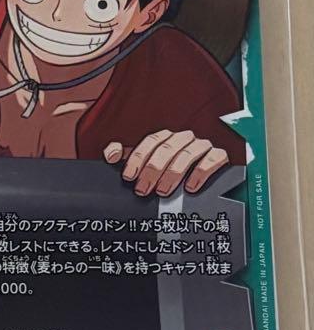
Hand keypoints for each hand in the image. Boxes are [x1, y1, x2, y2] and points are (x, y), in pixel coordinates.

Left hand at [103, 130, 229, 196]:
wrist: (201, 176)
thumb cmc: (169, 168)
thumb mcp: (145, 162)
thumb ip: (126, 156)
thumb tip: (110, 154)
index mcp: (165, 138)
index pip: (150, 142)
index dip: (138, 158)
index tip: (129, 176)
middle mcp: (183, 138)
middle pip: (166, 149)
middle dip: (152, 171)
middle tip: (143, 189)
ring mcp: (201, 145)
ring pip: (187, 155)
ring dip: (173, 174)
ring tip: (162, 191)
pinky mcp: (218, 155)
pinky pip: (212, 159)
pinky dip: (200, 173)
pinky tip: (190, 187)